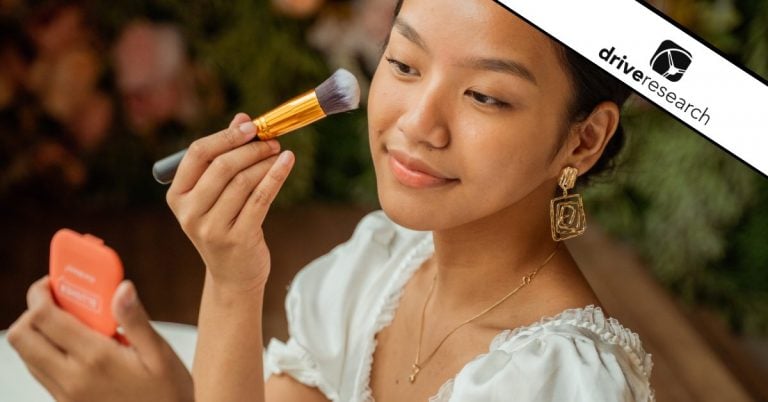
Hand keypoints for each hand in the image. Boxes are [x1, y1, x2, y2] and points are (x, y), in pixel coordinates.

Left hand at [8, 277, 193, 401]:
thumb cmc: (167, 393)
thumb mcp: (160, 354)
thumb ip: (136, 319)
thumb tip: (122, 287)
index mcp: (95, 358)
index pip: (44, 317)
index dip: (41, 292)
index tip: (54, 281)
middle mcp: (71, 378)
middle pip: (21, 336)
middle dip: (33, 311)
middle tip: (60, 300)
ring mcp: (64, 394)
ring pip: (26, 354)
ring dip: (40, 332)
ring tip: (73, 322)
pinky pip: (39, 371)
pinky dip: (47, 351)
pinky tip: (78, 345)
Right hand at [166, 113, 294, 290]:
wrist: (234, 275)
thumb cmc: (226, 225)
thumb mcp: (217, 194)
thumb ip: (224, 156)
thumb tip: (242, 119)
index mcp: (177, 197)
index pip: (197, 154)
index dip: (225, 136)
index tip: (250, 126)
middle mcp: (190, 213)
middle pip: (222, 166)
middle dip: (251, 148)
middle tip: (272, 140)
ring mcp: (212, 229)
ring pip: (244, 181)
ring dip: (266, 162)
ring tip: (280, 153)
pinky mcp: (238, 239)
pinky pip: (261, 199)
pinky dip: (276, 176)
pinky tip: (288, 163)